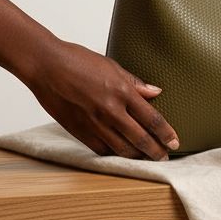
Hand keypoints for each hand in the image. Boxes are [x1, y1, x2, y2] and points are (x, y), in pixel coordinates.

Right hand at [27, 38, 178, 159]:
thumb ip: (135, 83)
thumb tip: (156, 92)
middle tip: (164, 157)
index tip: (175, 142)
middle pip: (140, 139)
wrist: (45, 66)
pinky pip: (101, 149)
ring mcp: (94, 123)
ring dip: (137, 156)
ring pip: (121, 149)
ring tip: (146, 158)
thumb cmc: (77, 61)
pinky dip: (113, 154)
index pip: (152, 119)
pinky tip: (120, 153)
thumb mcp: (111, 66)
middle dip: (156, 151)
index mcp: (122, 91)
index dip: (166, 133)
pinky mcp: (79, 131)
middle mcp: (110, 110)